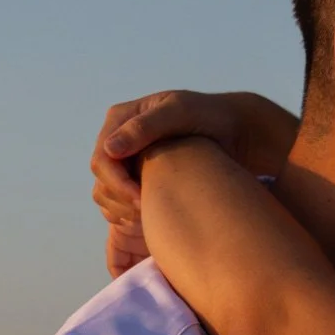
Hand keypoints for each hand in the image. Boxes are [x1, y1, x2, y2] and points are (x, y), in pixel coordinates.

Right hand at [91, 91, 299, 277]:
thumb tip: (110, 149)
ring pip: (107, 196)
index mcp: (120, 120)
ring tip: (151, 219)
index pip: (102, 159)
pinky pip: (120, 205)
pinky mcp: (137, 180)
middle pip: (102, 181)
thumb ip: (145, 127)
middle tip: (149, 213)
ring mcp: (126, 162)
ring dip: (124, 212)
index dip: (117, 183)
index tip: (142, 199)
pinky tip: (152, 221)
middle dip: (122, 200)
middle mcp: (118, 141)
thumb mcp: (180, 112)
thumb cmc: (209, 115)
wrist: (232, 130)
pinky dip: (130, 217)